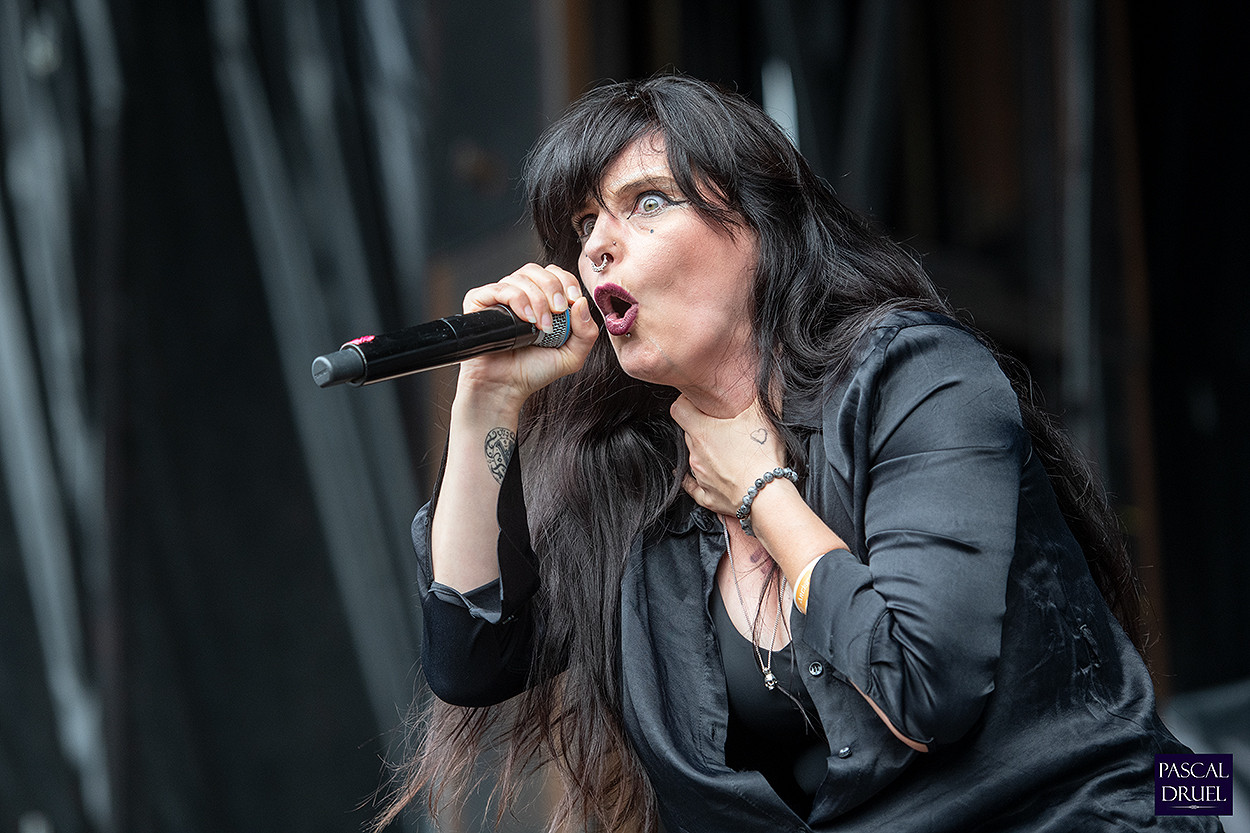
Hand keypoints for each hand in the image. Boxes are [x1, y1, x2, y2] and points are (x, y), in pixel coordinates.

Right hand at [457, 263, 597, 402]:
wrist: (506, 387)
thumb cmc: (534, 370)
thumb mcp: (572, 355)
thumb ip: (586, 332)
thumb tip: (582, 303)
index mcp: (541, 300)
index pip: (555, 274)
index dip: (566, 282)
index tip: (572, 300)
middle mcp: (520, 295)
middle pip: (538, 271)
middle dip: (553, 288)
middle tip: (558, 312)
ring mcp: (499, 297)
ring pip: (520, 278)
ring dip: (537, 300)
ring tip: (541, 327)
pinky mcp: (480, 302)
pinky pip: (499, 288)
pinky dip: (517, 300)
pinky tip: (526, 320)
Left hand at [669, 395, 785, 516]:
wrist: (766, 494)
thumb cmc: (762, 455)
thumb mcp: (763, 414)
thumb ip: (762, 392)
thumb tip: (766, 374)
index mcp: (702, 430)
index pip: (678, 408)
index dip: (685, 402)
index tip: (696, 401)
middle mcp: (695, 452)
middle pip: (688, 432)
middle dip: (700, 426)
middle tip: (718, 423)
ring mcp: (699, 475)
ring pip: (694, 457)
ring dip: (704, 451)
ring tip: (723, 449)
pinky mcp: (707, 496)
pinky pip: (694, 487)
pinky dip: (695, 480)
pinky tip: (694, 476)